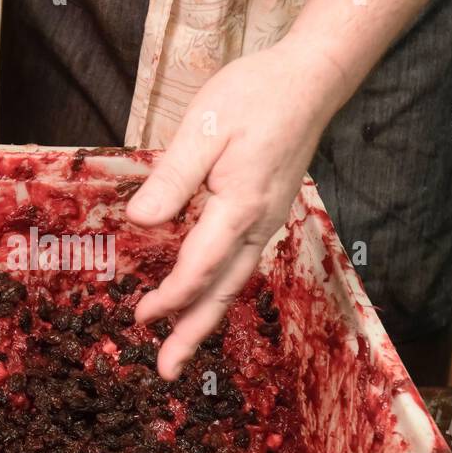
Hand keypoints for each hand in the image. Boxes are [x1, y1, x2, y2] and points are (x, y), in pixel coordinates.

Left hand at [126, 41, 345, 379]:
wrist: (311, 81)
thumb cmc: (256, 96)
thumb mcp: (205, 128)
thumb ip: (173, 178)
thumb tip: (140, 221)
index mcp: (240, 206)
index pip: (201, 267)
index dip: (172, 296)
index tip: (142, 317)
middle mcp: (259, 224)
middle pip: (223, 291)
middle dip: (193, 333)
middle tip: (166, 371)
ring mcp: (267, 222)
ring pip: (234, 282)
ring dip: (205, 317)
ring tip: (179, 348)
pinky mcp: (266, 213)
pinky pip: (241, 264)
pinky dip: (219, 290)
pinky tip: (202, 300)